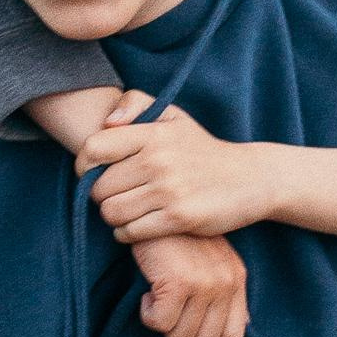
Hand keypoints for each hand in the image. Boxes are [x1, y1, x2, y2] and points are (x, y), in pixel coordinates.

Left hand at [82, 96, 278, 241]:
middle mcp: (159, 160)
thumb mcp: (173, 116)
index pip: (94, 149)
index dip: (85, 164)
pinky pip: (130, 232)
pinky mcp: (179, 218)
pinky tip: (138, 225)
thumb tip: (106, 122)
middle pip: (99, 187)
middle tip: (115, 194)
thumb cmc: (202, 150)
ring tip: (126, 210)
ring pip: (111, 212)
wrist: (251, 179)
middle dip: (100, 194)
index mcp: (154, 133)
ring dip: (113, 216)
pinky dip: (127, 233)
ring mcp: (169, 191)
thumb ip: (136, 103)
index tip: (93, 172)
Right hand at [134, 232, 248, 336]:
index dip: (206, 334)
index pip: (233, 335)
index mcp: (236, 279)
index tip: (188, 315)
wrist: (156, 206)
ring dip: (162, 323)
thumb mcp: (213, 260)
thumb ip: (228, 291)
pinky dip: (148, 313)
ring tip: (158, 297)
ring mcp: (204, 285)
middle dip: (181, 332)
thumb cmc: (178, 236)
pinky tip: (148, 292)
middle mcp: (225, 284)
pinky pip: (160, 323)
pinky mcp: (179, 283)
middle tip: (169, 309)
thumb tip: (241, 326)